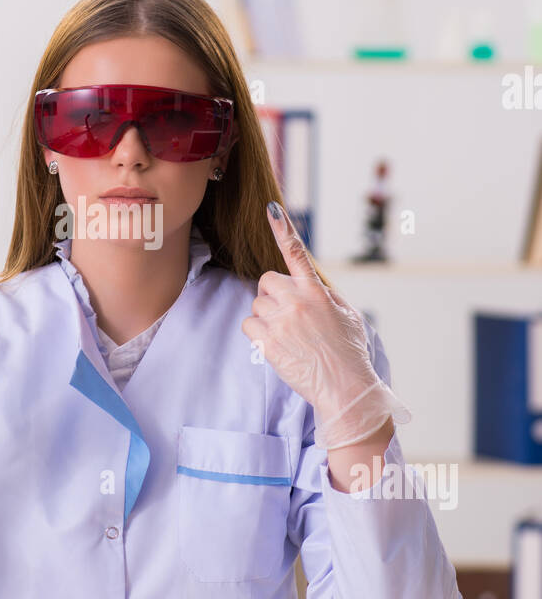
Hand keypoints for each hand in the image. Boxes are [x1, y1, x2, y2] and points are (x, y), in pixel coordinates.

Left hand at [241, 205, 373, 418]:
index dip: (284, 229)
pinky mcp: (268, 341)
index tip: (271, 209)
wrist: (345, 388)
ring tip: (287, 335)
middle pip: (267, 281)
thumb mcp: (348, 315)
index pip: (297, 254)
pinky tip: (275, 345)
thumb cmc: (350, 353)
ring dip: (266, 317)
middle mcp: (298, 301)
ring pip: (257, 304)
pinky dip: (257, 334)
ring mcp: (282, 321)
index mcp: (318, 291)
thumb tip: (310, 286)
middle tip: (287, 315)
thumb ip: (327, 295)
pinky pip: (249, 325)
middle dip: (272, 295)